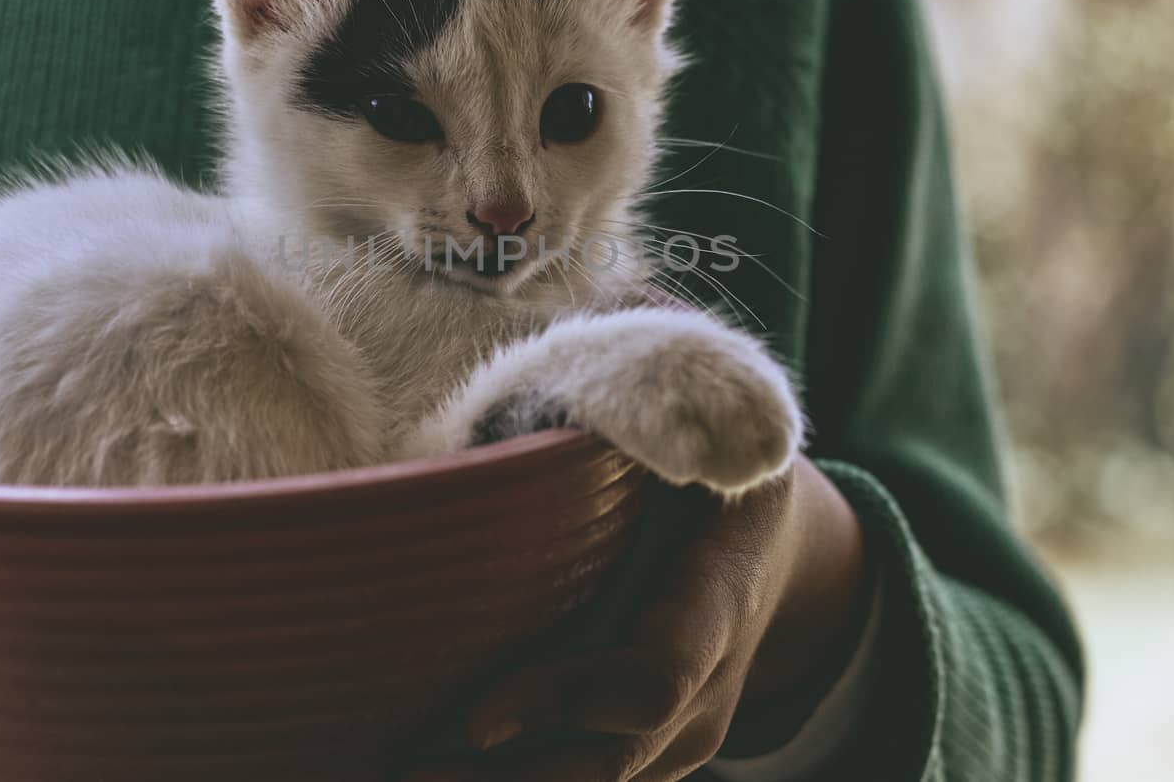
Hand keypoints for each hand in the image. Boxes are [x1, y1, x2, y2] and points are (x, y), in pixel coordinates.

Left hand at [405, 458, 868, 781]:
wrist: (776, 548)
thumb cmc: (698, 469)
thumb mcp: (690, 436)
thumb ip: (619, 427)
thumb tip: (495, 432)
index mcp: (720, 587)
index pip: (656, 674)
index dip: (569, 700)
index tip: (479, 718)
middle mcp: (714, 680)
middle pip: (612, 759)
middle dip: (510, 779)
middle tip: (403, 772)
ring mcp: (690, 729)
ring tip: (396, 773)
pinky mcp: (658, 753)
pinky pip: (589, 778)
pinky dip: (516, 779)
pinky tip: (433, 765)